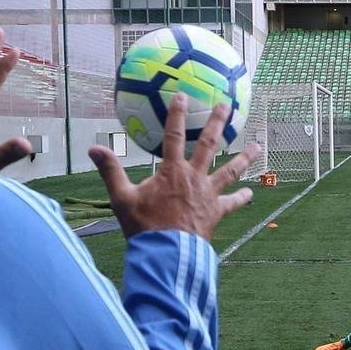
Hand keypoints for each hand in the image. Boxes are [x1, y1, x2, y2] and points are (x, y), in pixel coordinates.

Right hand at [88, 93, 261, 240]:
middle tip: (226, 106)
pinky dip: (241, 197)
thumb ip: (110, 171)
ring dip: (244, 157)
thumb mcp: (121, 197)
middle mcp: (194, 178)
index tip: (182, 96)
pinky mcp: (216, 212)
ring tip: (257, 146)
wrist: (167, 254)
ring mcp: (208, 194)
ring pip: (230, 170)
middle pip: (208, 145)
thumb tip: (93, 149)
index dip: (176, 114)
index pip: (173, 136)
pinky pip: (232, 203)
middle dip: (217, 123)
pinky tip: (250, 191)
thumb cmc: (144, 226)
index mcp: (172, 171)